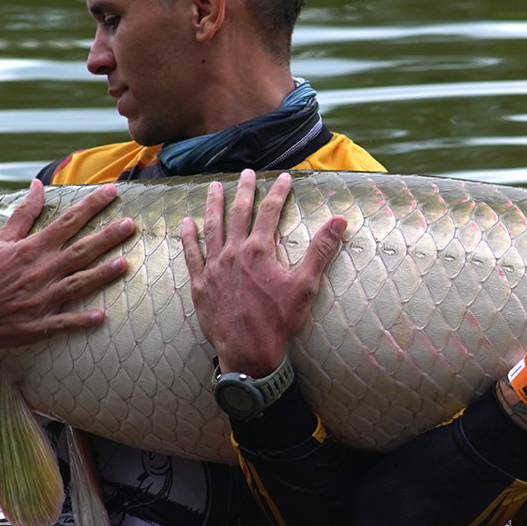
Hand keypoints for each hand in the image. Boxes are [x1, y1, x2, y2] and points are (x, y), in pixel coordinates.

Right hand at [0, 179, 134, 348]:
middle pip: (80, 251)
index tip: (111, 192)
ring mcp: (40, 299)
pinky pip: (63, 322)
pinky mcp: (36, 324)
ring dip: (102, 274)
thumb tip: (38, 185)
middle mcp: (39, 271)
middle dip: (107, 237)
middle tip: (131, 225)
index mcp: (31, 250)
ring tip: (125, 264)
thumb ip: (23, 214)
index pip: (67, 222)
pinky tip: (101, 317)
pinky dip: (81, 320)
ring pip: (77, 284)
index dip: (91, 206)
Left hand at [180, 170, 346, 374]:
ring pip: (212, 227)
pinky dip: (189, 237)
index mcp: (260, 251)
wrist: (248, 352)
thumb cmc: (279, 321)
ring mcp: (214, 267)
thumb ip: (321, 251)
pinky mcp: (201, 283)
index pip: (271, 211)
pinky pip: (191, 254)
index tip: (285, 178)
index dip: (279, 192)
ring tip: (214, 187)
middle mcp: (234, 253)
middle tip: (246, 173)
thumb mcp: (306, 286)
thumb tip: (339, 222)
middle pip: (239, 213)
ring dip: (214, 205)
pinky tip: (187, 223)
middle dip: (244, 190)